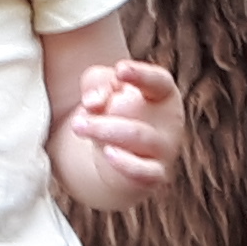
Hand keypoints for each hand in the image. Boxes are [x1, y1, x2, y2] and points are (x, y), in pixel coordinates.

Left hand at [61, 57, 182, 193]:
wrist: (118, 161)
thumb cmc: (115, 114)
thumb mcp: (103, 88)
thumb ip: (98, 83)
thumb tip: (94, 102)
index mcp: (163, 93)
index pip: (158, 81)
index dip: (140, 74)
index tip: (120, 70)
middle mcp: (170, 121)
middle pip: (138, 109)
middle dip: (105, 108)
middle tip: (76, 116)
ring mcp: (165, 150)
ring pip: (136, 136)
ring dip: (104, 130)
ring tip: (78, 126)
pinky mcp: (155, 175)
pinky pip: (144, 172)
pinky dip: (127, 164)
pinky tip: (108, 153)